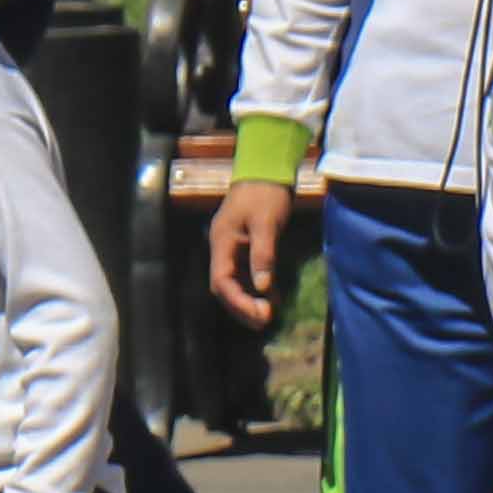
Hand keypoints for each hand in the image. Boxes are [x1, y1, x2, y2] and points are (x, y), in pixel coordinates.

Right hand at [207, 183, 291, 326]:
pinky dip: (257, 288)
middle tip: (264, 322)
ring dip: (248, 300)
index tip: (260, 315)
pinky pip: (246, 273)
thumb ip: (263, 255)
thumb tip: (262, 288)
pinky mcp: (245, 246)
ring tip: (267, 316)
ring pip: (234, 282)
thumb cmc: (265, 195)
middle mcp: (222, 249)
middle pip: (224, 286)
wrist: (266, 170)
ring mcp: (232, 248)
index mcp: (221, 243)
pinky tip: (271, 298)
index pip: (221, 281)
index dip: (238, 301)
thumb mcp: (266, 224)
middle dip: (241, 307)